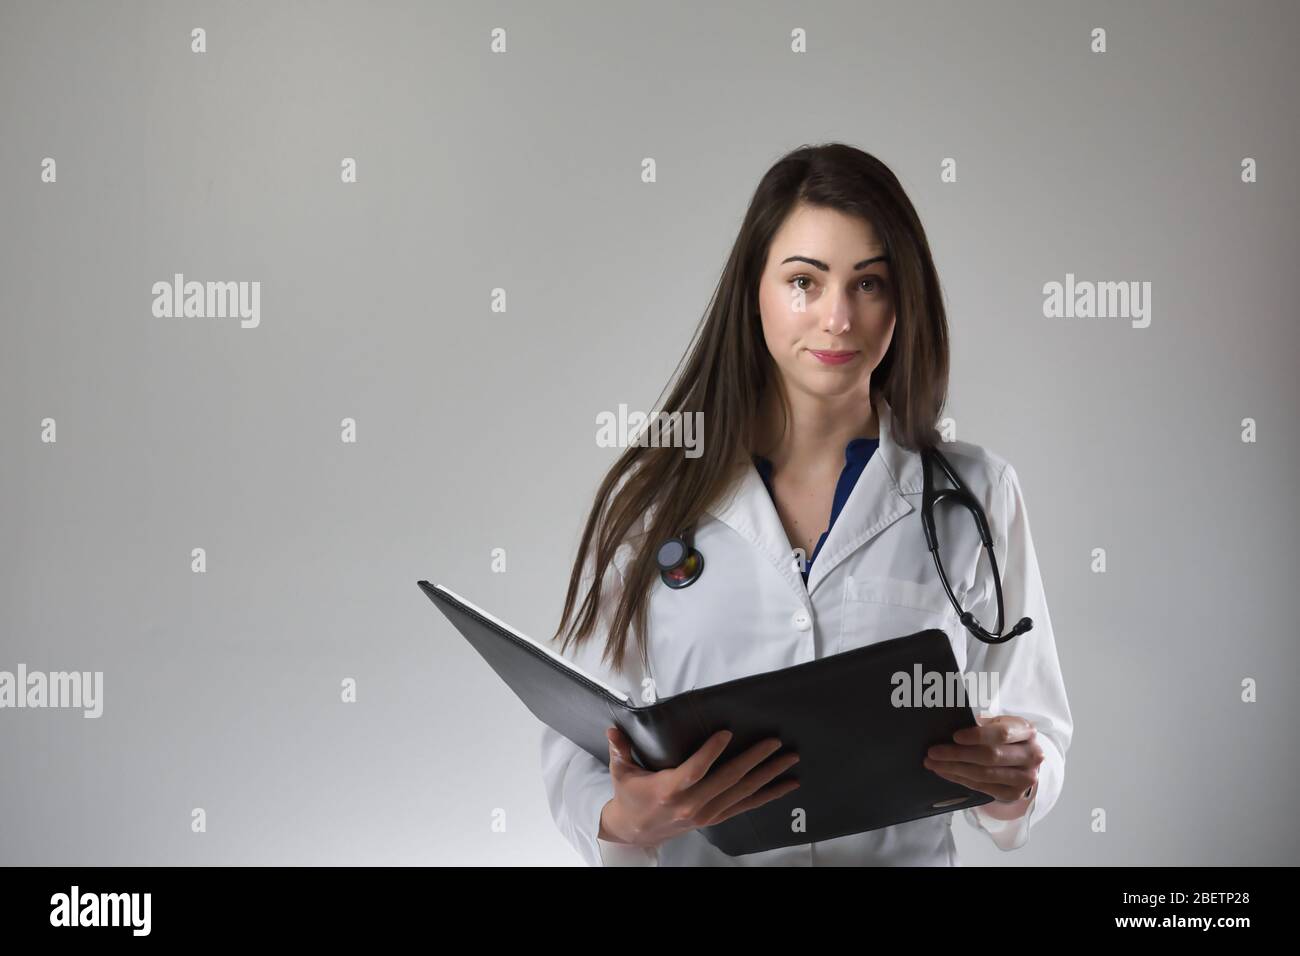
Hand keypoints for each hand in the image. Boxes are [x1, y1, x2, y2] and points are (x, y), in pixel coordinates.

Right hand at [598, 726, 800, 848]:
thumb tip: (612, 730)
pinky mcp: (715, 818)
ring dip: (768, 775)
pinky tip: (786, 785)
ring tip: (789, 759)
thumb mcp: (620, 772)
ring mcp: (706, 813)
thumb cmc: (630, 796)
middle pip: (728, 779)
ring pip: (742, 793)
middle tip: (774, 741)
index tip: (727, 732)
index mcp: (668, 790)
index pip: (695, 770)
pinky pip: (746, 806)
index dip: (711, 751)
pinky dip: (768, 795)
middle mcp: (691, 804)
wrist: (635, 831)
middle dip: (754, 759)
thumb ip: (619, 749)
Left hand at [923, 714, 1042, 817]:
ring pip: (984, 774)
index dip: (977, 736)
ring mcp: (1025, 778)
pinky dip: (960, 779)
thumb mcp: (998, 723)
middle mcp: (1032, 755)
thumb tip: (948, 726)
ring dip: (954, 769)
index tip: (955, 736)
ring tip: (933, 763)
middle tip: (933, 752)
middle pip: (990, 756)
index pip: (1001, 734)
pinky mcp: (1014, 794)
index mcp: (1026, 731)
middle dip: (957, 754)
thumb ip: (980, 724)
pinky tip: (945, 772)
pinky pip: (982, 787)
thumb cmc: (1005, 736)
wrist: (1025, 758)